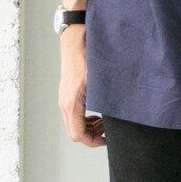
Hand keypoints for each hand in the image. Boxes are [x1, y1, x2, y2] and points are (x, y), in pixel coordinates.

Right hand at [58, 30, 105, 146]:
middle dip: (91, 136)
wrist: (75, 40)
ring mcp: (64, 98)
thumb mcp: (100, 83)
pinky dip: (83, 118)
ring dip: (87, 127)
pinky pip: (72, 114)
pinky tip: (95, 111)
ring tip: (102, 121)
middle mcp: (65, 103)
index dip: (93, 141)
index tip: (105, 140)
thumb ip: (105, 102)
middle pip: (74, 132)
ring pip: (72, 124)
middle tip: (106, 131)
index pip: (79, 134)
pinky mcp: (66, 93)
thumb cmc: (87, 57)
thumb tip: (116, 117)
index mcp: (72, 103)